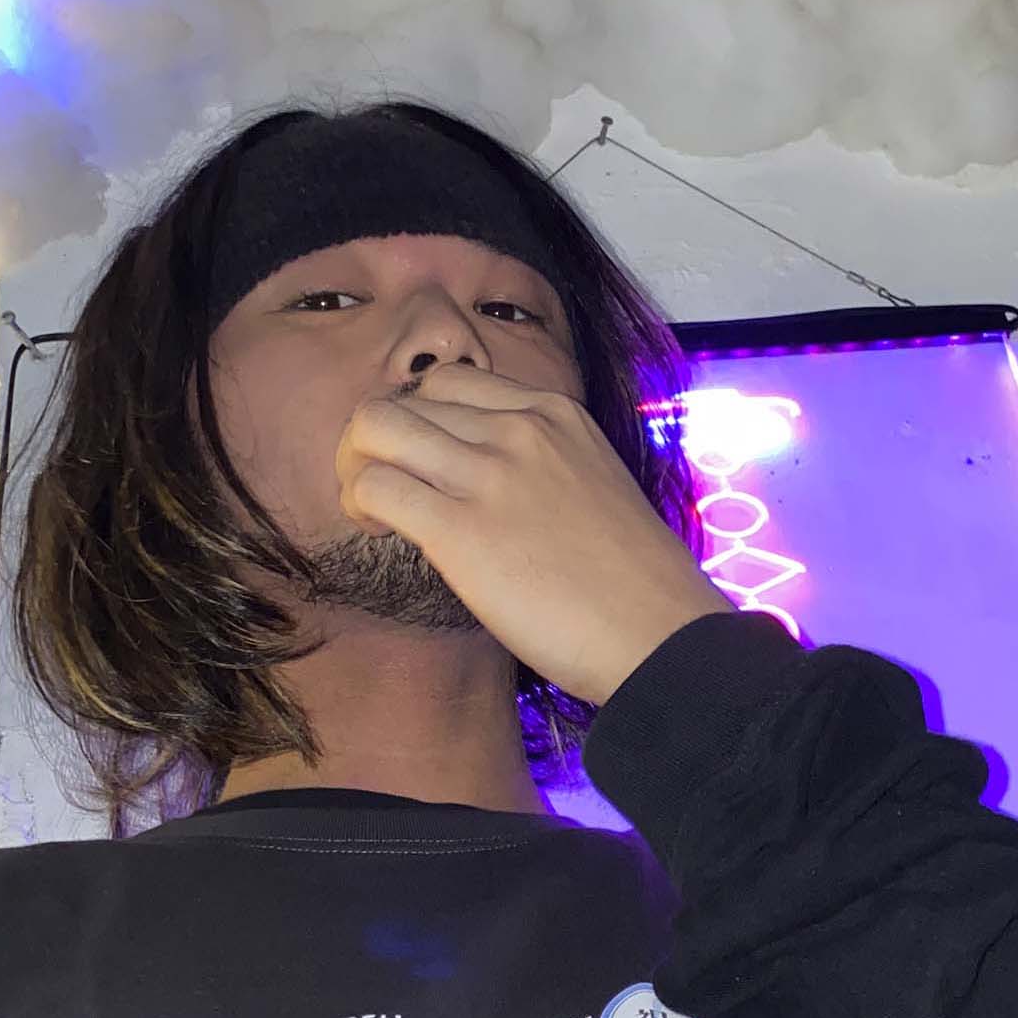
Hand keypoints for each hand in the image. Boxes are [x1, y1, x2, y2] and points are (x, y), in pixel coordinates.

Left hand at [334, 360, 729, 706]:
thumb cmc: (635, 586)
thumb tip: (490, 491)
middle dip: (379, 441)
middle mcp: (519, 429)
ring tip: (375, 512)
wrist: (661, 635)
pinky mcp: (462, 530)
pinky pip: (376, 486)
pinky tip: (380, 533)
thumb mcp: (595, 488)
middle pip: (408, 397)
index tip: (427, 469)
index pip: (454, 382)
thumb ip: (543, 469)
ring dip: (356, 466)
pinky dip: (360, 504)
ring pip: (375, 426)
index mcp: (555, 413)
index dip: (423, 422)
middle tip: (387, 492)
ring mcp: (489, 474)